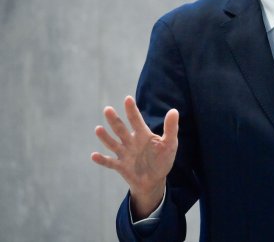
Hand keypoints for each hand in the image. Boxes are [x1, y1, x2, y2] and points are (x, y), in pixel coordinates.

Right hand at [91, 96, 178, 217]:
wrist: (154, 180)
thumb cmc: (162, 159)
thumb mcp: (170, 144)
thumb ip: (171, 128)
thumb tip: (174, 110)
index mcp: (143, 135)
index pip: (136, 120)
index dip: (132, 110)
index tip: (128, 99)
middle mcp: (131, 142)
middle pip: (121, 129)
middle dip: (114, 120)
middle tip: (107, 109)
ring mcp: (125, 154)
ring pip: (113, 143)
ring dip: (105, 137)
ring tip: (98, 129)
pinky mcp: (121, 166)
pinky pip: (110, 163)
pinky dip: (102, 160)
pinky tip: (94, 155)